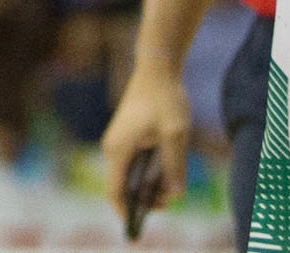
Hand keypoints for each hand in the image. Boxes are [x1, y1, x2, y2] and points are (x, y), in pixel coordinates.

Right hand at [99, 58, 196, 221]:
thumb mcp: (175, 133)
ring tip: (172, 185)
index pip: (115, 192)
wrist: (157, 68)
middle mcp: (113, 149)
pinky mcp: (126, 137)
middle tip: (171, 198)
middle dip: (145, 199)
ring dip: (148, 186)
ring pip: (129, 176)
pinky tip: (166, 170)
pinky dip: (148, 174)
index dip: (126, 212)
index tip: (143, 222)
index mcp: (119, 150)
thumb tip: (176, 195)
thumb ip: (175, 165)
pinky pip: (133, 165)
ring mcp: (118, 142)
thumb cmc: (164, 98)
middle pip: (123, 187)